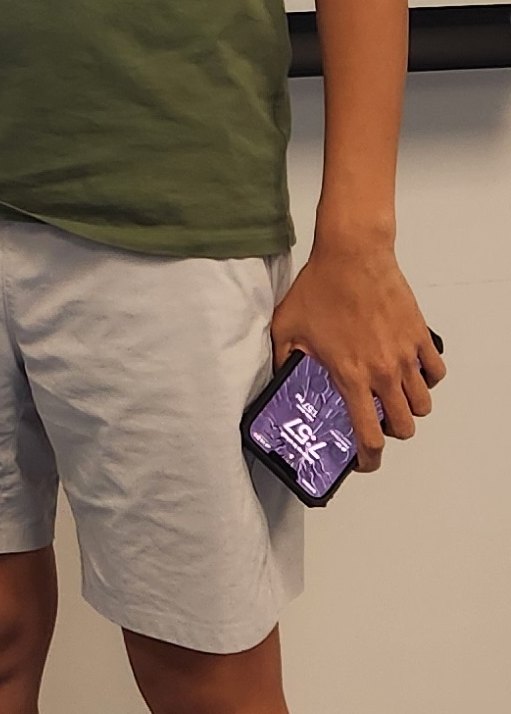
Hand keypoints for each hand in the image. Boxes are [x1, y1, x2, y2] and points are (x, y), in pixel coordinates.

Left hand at [270, 239, 444, 472]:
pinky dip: (427, 380)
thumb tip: (277, 379)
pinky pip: (436, 373)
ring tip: (392, 399)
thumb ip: (283, 359)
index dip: (368, 459)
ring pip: (424, 404)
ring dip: (410, 409)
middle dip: (390, 434)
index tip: (362, 460)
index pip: (369, 435)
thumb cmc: (321, 286)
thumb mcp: (287, 327)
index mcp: (351, 376)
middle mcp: (383, 371)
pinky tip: (409, 373)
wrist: (352, 254)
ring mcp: (405, 355)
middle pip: (405, 427)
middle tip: (376, 423)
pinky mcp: (420, 337)